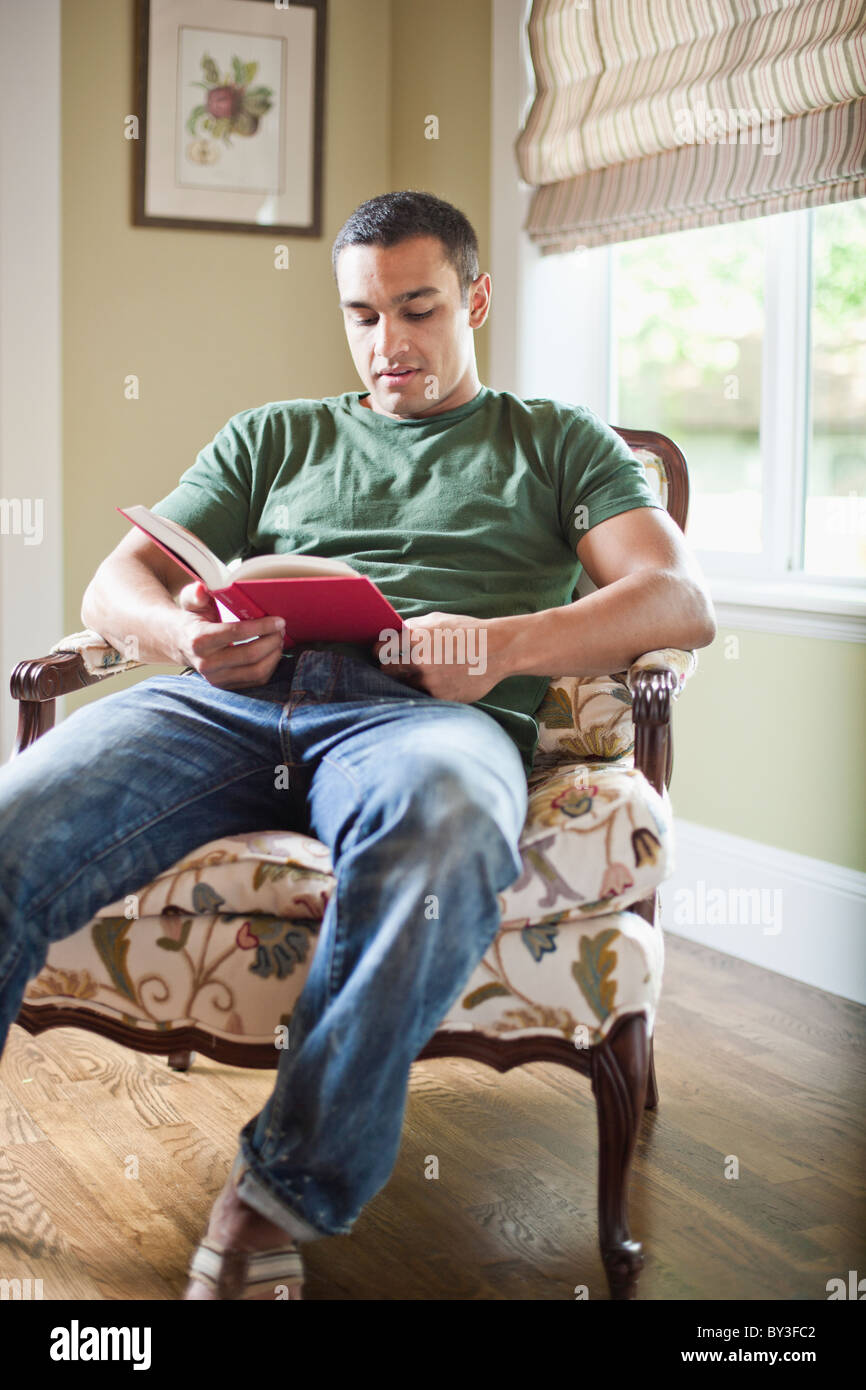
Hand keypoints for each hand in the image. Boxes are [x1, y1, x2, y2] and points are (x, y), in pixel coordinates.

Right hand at [175, 581, 285, 689]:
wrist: (179, 642)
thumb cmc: (192, 618)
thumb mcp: (191, 601)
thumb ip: (196, 593)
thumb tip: (202, 588)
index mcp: (199, 640)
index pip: (237, 633)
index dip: (262, 626)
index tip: (278, 620)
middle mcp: (207, 663)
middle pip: (251, 654)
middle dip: (272, 640)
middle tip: (281, 628)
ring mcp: (216, 678)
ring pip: (257, 671)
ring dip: (274, 654)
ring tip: (278, 639)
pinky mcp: (225, 686)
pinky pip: (256, 680)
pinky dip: (270, 666)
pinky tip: (272, 652)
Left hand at [372, 611, 501, 700]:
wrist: (497, 650)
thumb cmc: (466, 631)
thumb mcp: (437, 620)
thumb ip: (411, 627)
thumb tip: (390, 635)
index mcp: (414, 638)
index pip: (379, 649)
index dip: (378, 652)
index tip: (380, 654)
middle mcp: (418, 661)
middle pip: (387, 670)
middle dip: (390, 668)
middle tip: (396, 666)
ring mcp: (429, 681)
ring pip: (404, 685)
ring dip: (408, 681)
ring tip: (422, 674)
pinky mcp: (441, 697)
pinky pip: (423, 696)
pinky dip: (426, 690)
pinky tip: (437, 681)